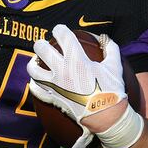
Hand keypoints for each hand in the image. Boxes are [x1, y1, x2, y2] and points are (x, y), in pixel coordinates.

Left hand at [27, 25, 126, 147]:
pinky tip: (39, 81)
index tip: (60, 31)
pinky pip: (36, 90)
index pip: (62, 35)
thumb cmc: (111, 91)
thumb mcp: (114, 67)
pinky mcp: (52, 98)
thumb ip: (111, 49)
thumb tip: (105, 38)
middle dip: (42, 44)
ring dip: (34, 63)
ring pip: (33, 69)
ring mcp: (54, 85)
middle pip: (41, 48)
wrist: (106, 118)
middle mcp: (61, 70)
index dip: (59, 29)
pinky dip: (35, 84)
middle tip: (45, 45)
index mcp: (76, 59)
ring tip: (37, 61)